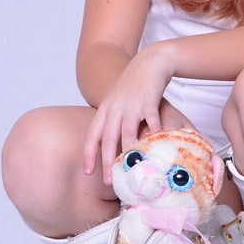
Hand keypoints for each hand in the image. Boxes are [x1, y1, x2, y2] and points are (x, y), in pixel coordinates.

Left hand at [83, 45, 184, 183]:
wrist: (148, 62)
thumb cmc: (133, 86)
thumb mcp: (116, 102)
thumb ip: (112, 122)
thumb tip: (111, 147)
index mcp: (105, 110)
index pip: (92, 135)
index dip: (88, 154)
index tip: (87, 172)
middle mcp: (115, 108)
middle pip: (108, 138)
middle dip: (107, 162)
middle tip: (110, 181)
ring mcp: (131, 104)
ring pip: (126, 131)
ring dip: (128, 152)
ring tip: (131, 169)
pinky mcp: (148, 100)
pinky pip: (150, 118)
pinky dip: (152, 131)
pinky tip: (156, 145)